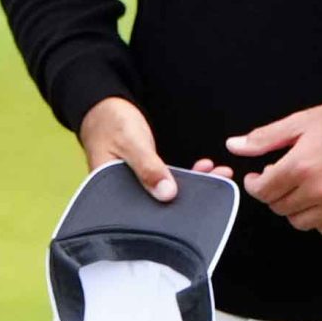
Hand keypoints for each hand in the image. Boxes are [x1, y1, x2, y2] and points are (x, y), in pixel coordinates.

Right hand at [78, 96, 229, 201]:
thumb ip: (148, 168)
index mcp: (110, 194)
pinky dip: (187, 176)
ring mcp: (137, 187)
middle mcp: (124, 196)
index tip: (197, 205)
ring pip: (167, 193)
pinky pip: (169, 181)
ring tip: (218, 175)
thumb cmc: (109, 122)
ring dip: (193, 186)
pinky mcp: (146, 176)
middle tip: (218, 189)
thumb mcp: (130, 143)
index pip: (141, 214)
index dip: (169, 213)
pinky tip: (204, 168)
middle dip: (189, 200)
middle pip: (159, 206)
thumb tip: (167, 194)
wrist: (103, 106)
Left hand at [226, 98, 321, 235]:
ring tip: (301, 188)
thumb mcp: (300, 122)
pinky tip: (320, 198)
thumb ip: (264, 138)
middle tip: (283, 177)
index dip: (255, 184)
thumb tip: (233, 146)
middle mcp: (318, 191)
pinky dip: (317, 217)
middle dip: (274, 193)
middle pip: (278, 207)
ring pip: (299, 222)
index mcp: (301, 166)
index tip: (258, 177)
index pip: (263, 191)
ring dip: (294, 207)